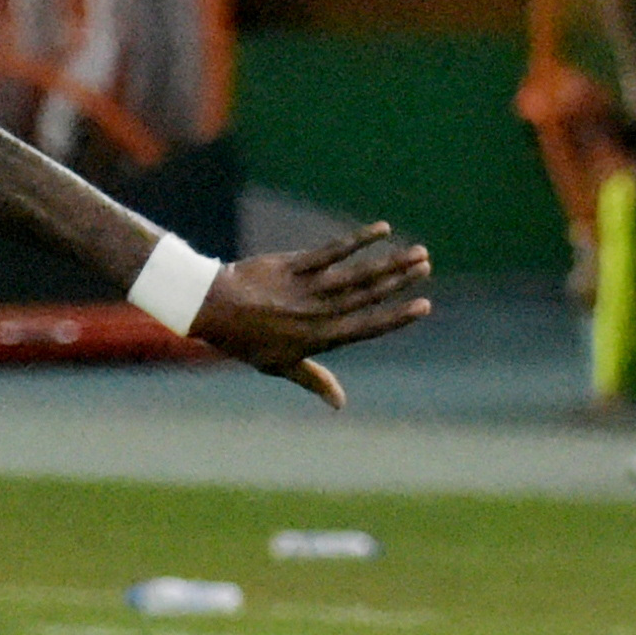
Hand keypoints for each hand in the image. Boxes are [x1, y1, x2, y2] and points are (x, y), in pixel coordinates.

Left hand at [186, 221, 434, 406]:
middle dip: (399, 281)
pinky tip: (382, 229)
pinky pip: (330, 251)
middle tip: (426, 266)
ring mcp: (304, 287)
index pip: (367, 327)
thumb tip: (340, 405)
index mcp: (318, 337)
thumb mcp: (279, 365)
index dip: (396, 317)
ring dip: (389, 262)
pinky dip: (358, 240)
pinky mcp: (291, 265)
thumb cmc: (245, 339)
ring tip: (417, 252)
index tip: (424, 306)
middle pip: (366, 296)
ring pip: (355, 274)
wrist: (209, 308)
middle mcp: (316, 312)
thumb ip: (314, 380)